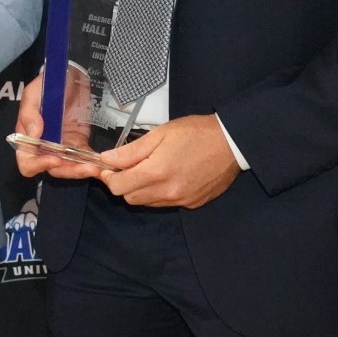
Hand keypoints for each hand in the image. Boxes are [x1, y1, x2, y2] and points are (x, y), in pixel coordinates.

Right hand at [12, 70, 106, 180]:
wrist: (69, 76)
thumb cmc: (47, 85)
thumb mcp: (33, 94)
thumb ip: (30, 114)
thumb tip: (34, 135)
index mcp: (28, 138)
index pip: (27, 162)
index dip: (39, 165)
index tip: (56, 159)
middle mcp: (44, 147)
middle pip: (52, 169)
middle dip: (68, 170)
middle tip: (85, 167)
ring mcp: (63, 146)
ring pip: (70, 167)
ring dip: (81, 170)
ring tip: (96, 168)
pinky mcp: (79, 143)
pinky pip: (84, 158)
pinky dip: (92, 163)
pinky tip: (102, 163)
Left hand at [97, 114, 241, 207]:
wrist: (231, 143)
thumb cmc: (195, 133)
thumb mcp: (159, 134)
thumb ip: (130, 151)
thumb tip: (106, 160)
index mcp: (157, 173)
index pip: (118, 187)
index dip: (108, 177)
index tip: (108, 166)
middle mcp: (168, 192)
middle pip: (130, 198)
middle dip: (123, 183)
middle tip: (126, 166)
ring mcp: (182, 200)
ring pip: (147, 203)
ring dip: (140, 190)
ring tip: (147, 169)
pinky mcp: (193, 203)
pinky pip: (165, 203)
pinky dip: (158, 193)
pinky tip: (165, 176)